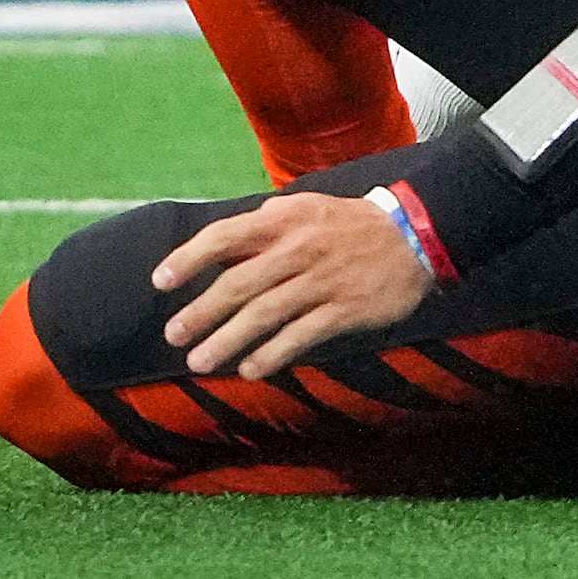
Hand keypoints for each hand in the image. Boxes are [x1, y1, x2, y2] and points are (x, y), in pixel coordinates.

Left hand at [152, 192, 433, 378]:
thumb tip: (218, 251)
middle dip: (200, 313)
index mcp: (286, 220)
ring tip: (200, 362)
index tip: (161, 281)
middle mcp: (300, 249)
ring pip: (264, 315)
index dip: (189, 258)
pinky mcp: (345, 309)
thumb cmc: (349, 224)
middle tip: (174, 335)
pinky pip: (299, 336)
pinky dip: (271, 355)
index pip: (226, 236)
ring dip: (227, 342)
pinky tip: (250, 369)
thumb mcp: (306, 209)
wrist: (416, 236)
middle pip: (239, 284)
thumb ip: (264, 226)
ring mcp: (323, 281)